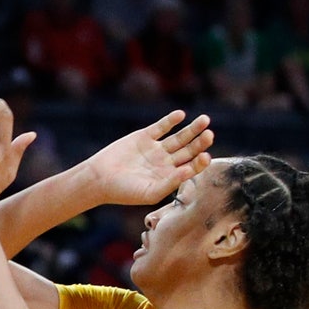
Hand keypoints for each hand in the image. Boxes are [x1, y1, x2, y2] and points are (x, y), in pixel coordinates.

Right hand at [81, 110, 212, 206]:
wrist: (99, 179)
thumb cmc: (123, 191)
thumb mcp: (149, 192)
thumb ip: (170, 183)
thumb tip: (189, 171)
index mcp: (170, 176)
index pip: (192, 167)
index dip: (200, 162)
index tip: (205, 156)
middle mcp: (166, 162)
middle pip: (189, 150)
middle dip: (200, 143)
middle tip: (209, 135)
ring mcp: (156, 148)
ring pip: (179, 137)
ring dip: (192, 129)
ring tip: (204, 120)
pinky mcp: (144, 137)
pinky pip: (161, 127)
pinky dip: (170, 121)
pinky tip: (180, 115)